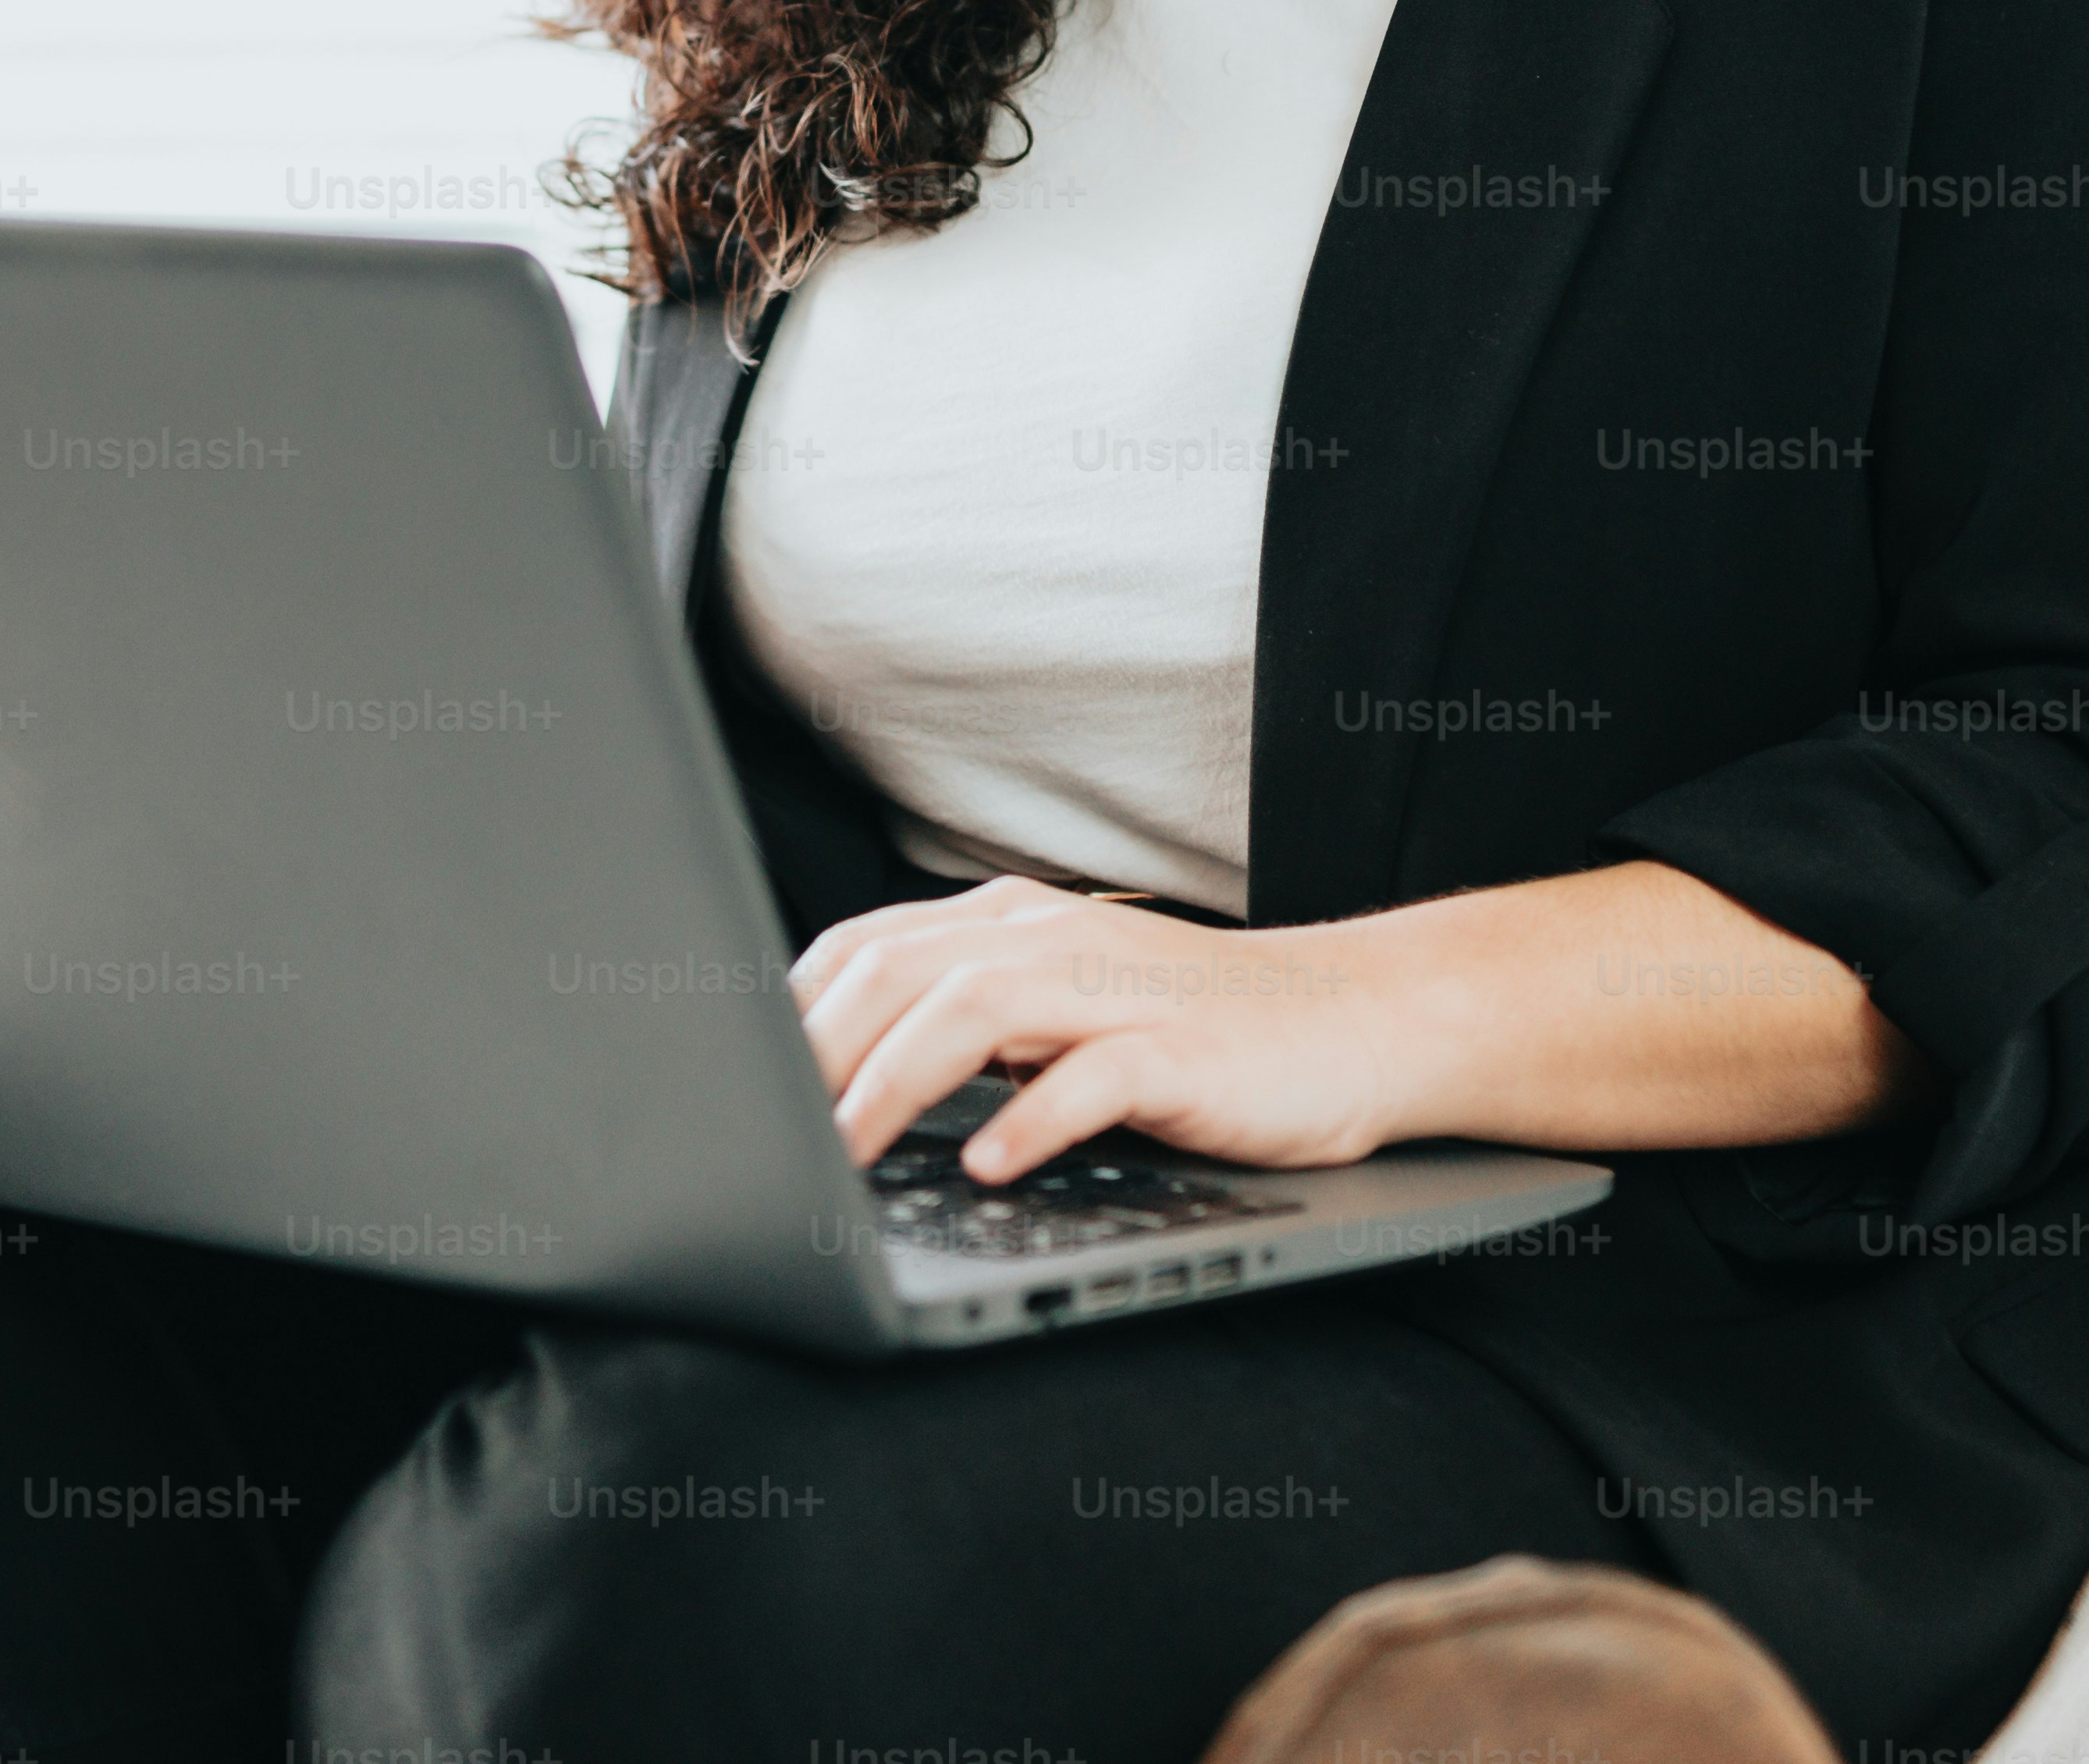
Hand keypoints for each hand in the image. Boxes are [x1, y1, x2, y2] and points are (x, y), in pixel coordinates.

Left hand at [788, 874, 1413, 1184]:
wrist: (1352, 1020)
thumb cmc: (1193, 1027)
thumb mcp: (1060, 1009)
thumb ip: (968, 1024)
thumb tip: (843, 1081)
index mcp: (1008, 923)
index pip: (863, 947)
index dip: (790, 1014)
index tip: (737, 1083)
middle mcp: (1048, 939)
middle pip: (898, 974)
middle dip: (818, 1055)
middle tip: (766, 1134)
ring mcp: (1115, 989)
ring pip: (972, 1010)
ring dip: (894, 1084)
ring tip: (842, 1152)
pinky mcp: (1179, 1050)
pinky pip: (1090, 1078)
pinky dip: (1030, 1120)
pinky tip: (988, 1166)